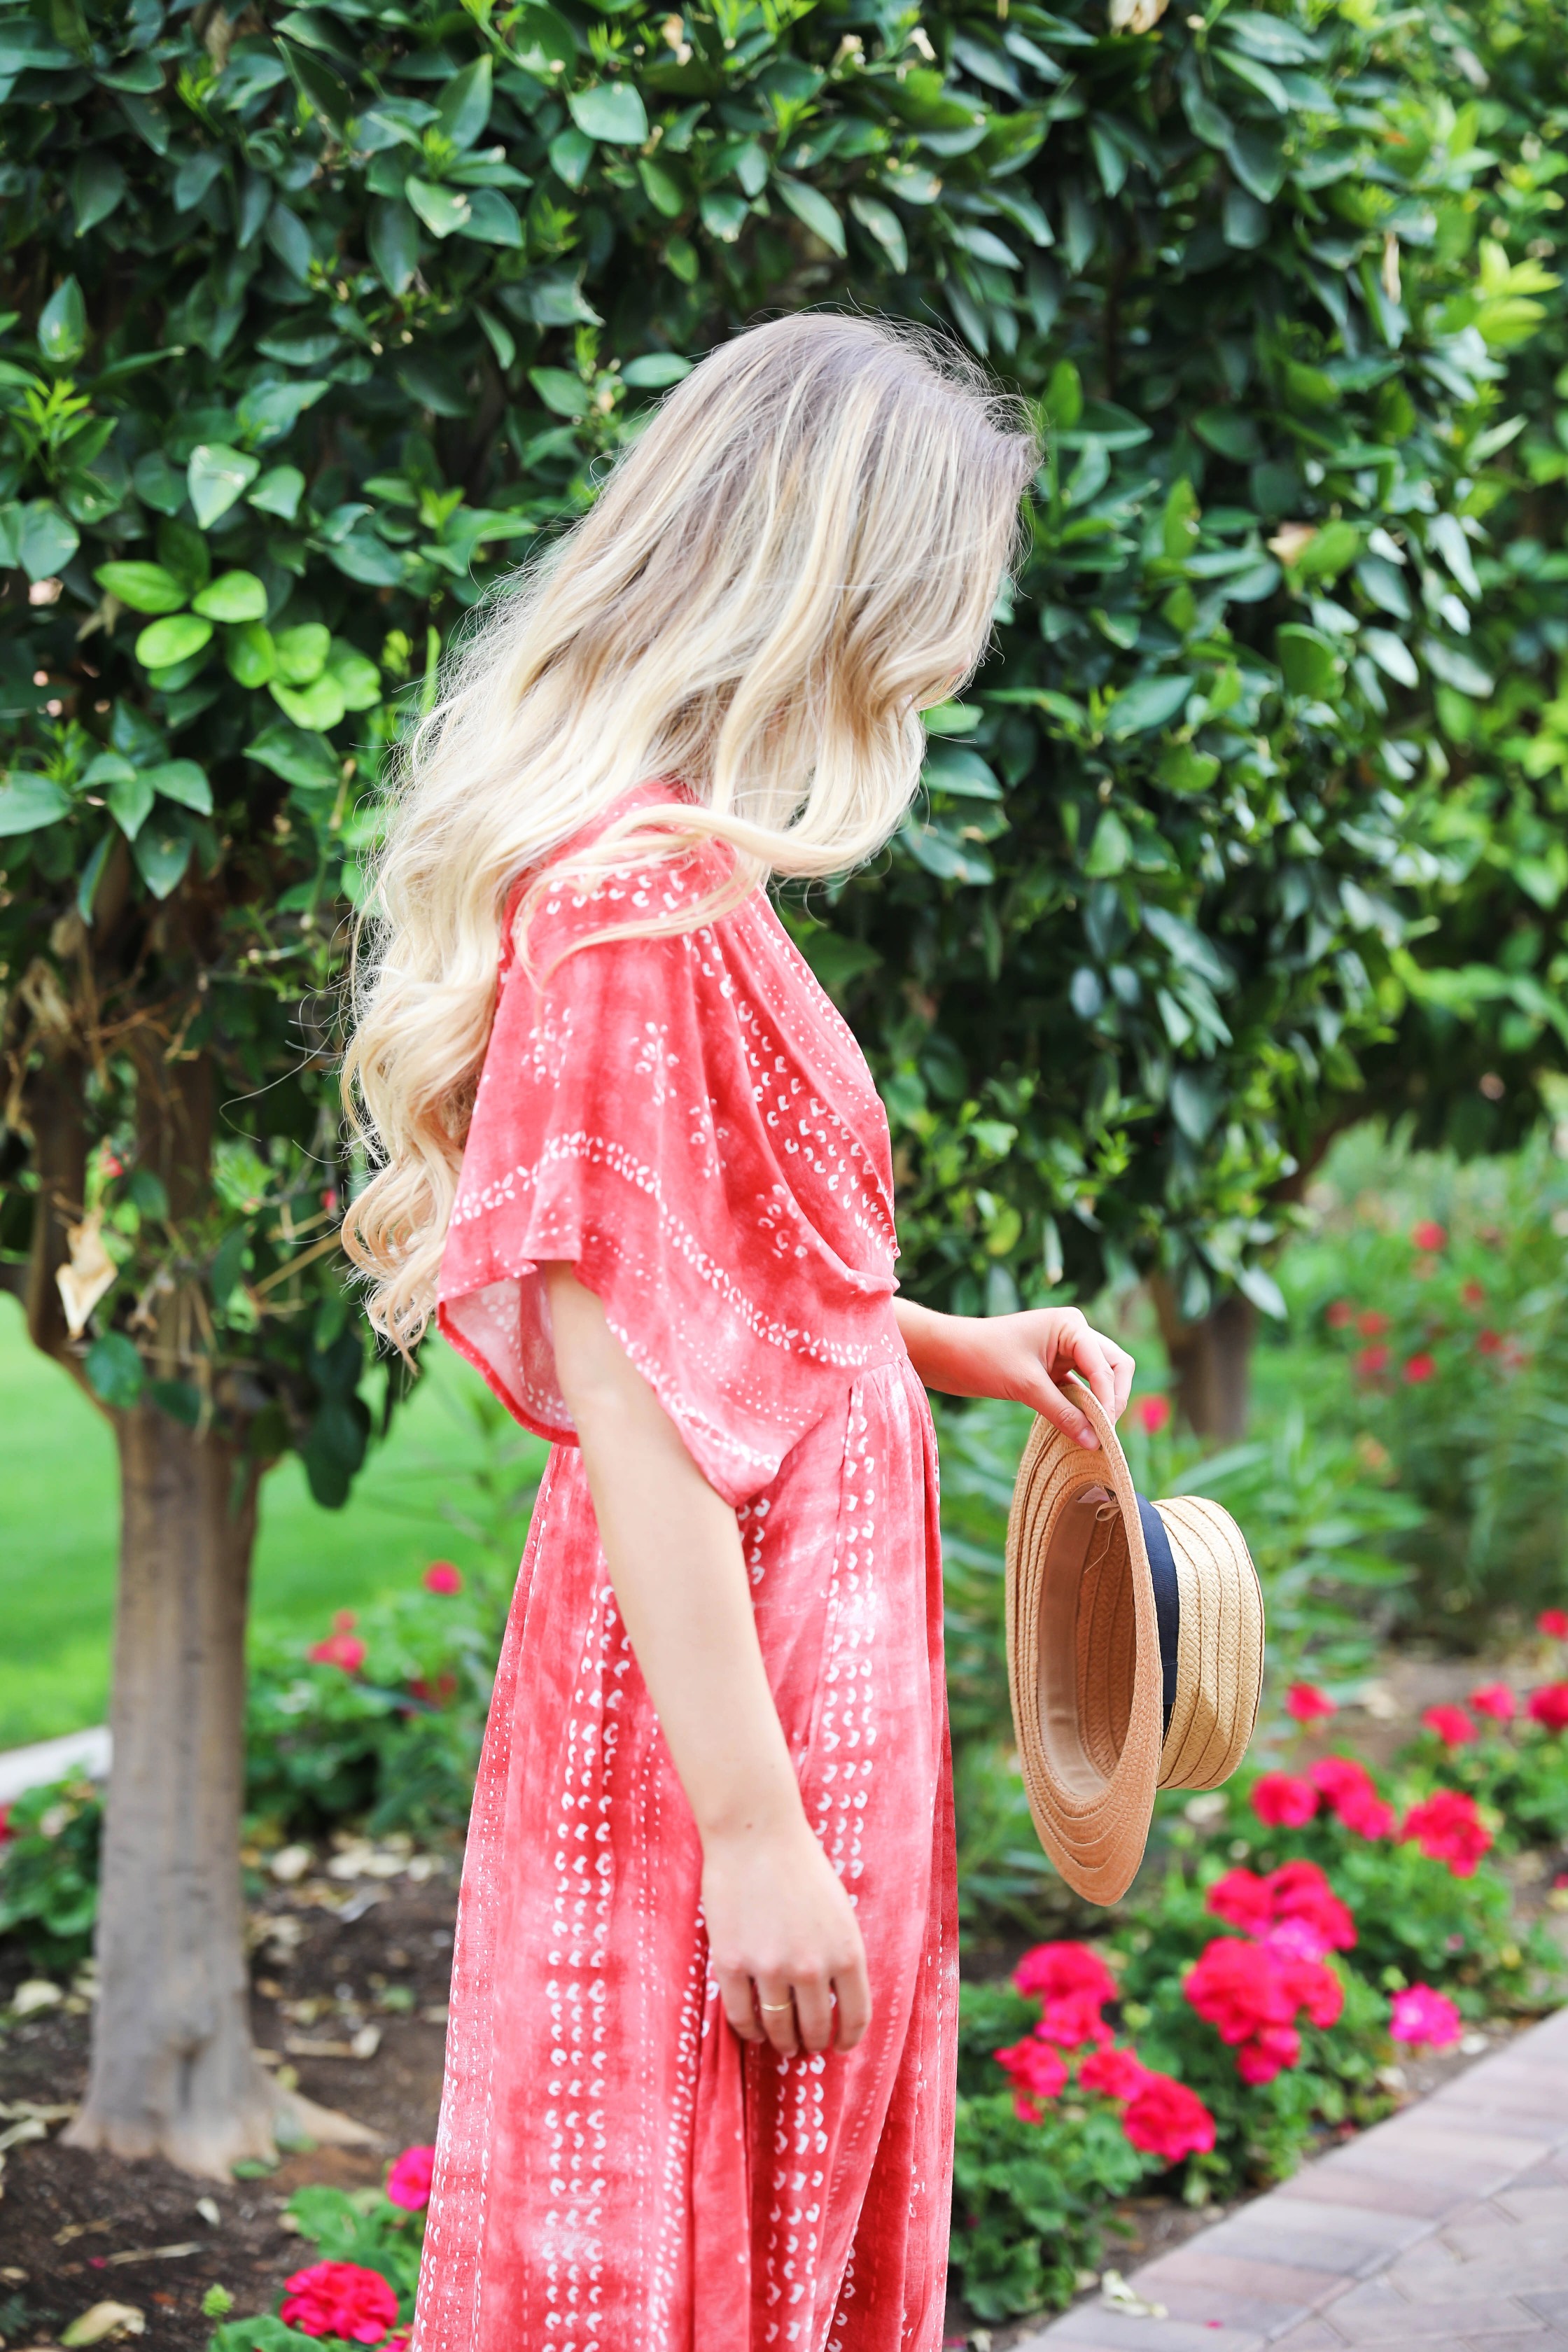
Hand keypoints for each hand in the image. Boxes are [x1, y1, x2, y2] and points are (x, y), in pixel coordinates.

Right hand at [701, 1815, 871, 2057]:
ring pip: (778, 2028)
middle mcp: (811, 1967)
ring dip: (781, 2042)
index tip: (840, 2046)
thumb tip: (835, 2001)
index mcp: (846, 1952)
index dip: (848, 2039)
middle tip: (805, 2046)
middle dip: (811, 2043)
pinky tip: (753, 2030)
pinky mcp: (731, 1963)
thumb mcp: (839, 1911)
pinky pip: (741, 2015)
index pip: (855, 2016)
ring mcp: (769, 1967)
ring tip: (780, 2044)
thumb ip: (840, 1956)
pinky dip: (748, 2030)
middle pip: (814, 2028)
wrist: (755, 1834)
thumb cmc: (800, 1865)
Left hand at [895, 1301, 1133, 1448]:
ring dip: (1100, 1404)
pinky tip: (1079, 1428)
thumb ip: (1063, 1413)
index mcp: (1071, 1325)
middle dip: (1114, 1398)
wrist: (945, 1353)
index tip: (1104, 1433)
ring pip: (1100, 1379)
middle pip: (1114, 1367)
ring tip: (1095, 1435)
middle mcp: (1073, 1333)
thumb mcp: (1026, 1387)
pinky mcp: (1052, 1367)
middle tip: (1105, 1432)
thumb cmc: (982, 1357)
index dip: (1110, 1399)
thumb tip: (1095, 1443)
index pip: (1108, 1365)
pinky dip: (1082, 1406)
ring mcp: (1064, 1350)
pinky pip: (1079, 1388)